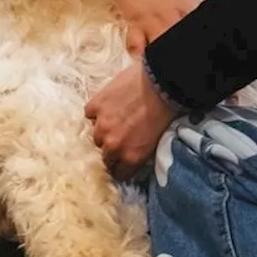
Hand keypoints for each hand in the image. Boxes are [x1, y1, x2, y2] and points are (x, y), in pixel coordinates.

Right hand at [85, 61, 176, 179]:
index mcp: (131, 157)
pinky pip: (90, 114)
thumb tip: (133, 155)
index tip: (123, 162)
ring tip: (114, 120)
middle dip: (111, 151)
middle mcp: (113, 145)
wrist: (161, 82)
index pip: (118, 173)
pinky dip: (97, 111)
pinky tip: (107, 105)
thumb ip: (140, 152)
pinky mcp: (95, 106)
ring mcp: (101, 126)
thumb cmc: (166, 110)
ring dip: (103, 131)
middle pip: (105, 157)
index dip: (121, 167)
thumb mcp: (157, 140)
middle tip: (120, 139)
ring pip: (96, 136)